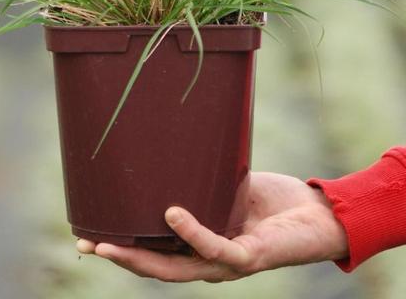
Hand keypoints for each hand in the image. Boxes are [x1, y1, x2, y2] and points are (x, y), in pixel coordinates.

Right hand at [76, 172, 348, 281]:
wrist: (320, 216)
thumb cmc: (275, 201)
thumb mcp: (228, 185)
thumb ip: (203, 175)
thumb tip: (174, 138)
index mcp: (199, 246)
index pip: (153, 252)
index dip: (121, 246)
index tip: (87, 231)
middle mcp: (208, 261)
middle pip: (154, 268)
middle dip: (118, 257)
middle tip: (85, 242)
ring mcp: (226, 263)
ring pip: (175, 268)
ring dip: (140, 258)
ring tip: (110, 242)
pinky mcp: (248, 257)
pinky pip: (214, 246)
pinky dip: (191, 231)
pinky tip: (172, 214)